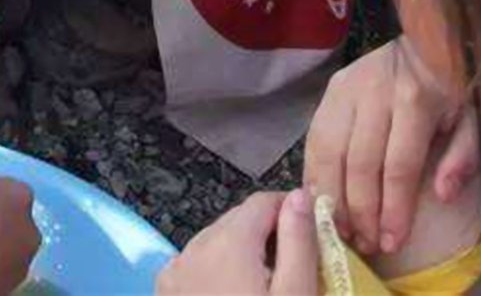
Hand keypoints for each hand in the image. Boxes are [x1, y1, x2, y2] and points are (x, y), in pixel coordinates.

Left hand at [159, 189, 318, 295]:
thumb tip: (300, 195)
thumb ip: (299, 243)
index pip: (264, 201)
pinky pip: (195, 266)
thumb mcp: (295, 294)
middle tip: (295, 268)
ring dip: (242, 253)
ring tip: (266, 286)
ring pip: (216, 243)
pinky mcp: (165, 291)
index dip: (293, 212)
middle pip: (239, 221)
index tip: (314, 238)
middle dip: (268, 234)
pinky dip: (215, 271)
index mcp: (228, 241)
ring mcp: (174, 271)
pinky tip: (233, 293)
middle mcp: (194, 246)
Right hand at [303, 38, 479, 257]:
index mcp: (415, 99)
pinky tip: (323, 199)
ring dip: (331, 195)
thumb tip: (442, 195)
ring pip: (328, 150)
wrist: (433, 34)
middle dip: (360, 210)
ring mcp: (347, 87)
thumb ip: (463, 157)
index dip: (393, 208)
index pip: (398, 165)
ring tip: (340, 229)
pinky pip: (315, 137)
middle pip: (359, 163)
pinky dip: (316, 172)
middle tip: (364, 244)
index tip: (392, 243)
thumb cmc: (458, 84)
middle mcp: (375, 91)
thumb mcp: (477, 117)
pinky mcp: (331, 87)